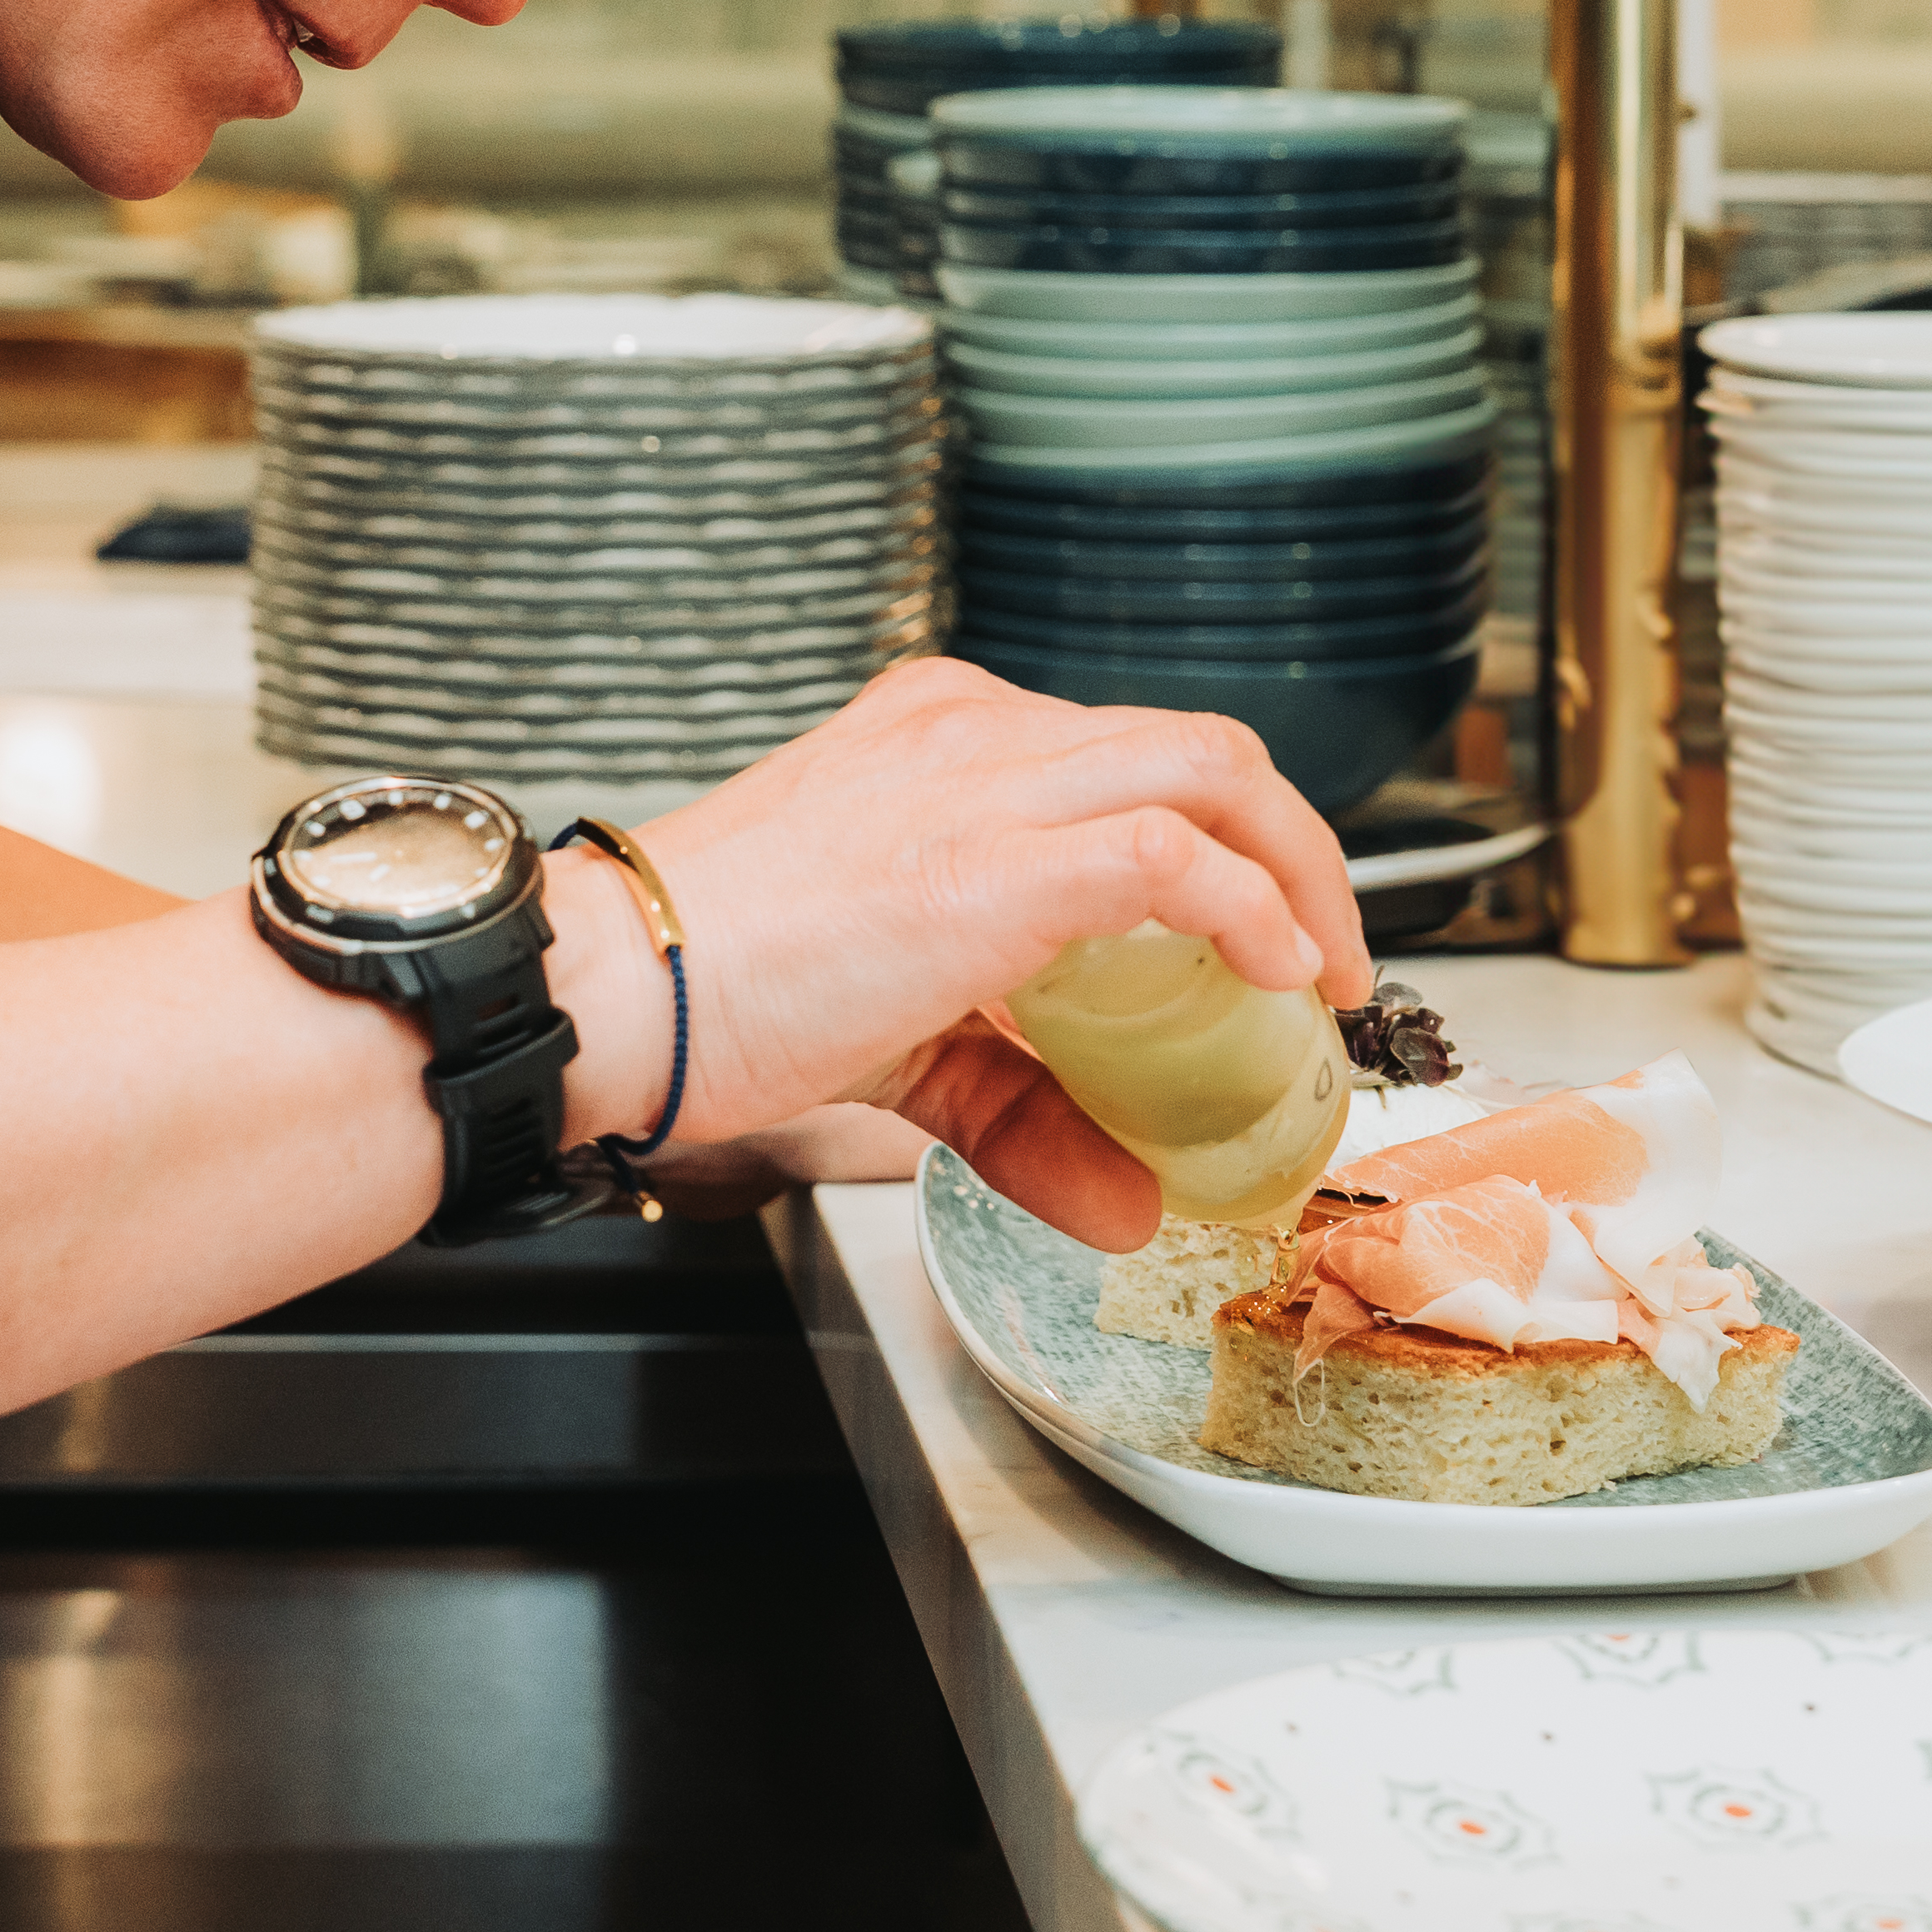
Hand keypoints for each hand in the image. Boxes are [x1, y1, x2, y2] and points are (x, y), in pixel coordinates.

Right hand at [625, 658, 1370, 1244]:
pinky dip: (1247, 906)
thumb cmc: (713, 998)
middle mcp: (972, 730)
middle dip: (1291, 846)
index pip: (1129, 754)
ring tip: (1324, 971)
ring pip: (1209, 768)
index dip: (1226, 840)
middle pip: (1199, 745)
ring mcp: (982, 781)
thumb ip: (1021, 1110)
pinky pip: (1169, 852)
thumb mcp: (901, 1046)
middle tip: (1321, 955)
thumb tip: (1126, 1201)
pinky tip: (1276, 974)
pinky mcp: (988, 860)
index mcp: (944, 737)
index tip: (1262, 933)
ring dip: (1298, 869)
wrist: (607, 993)